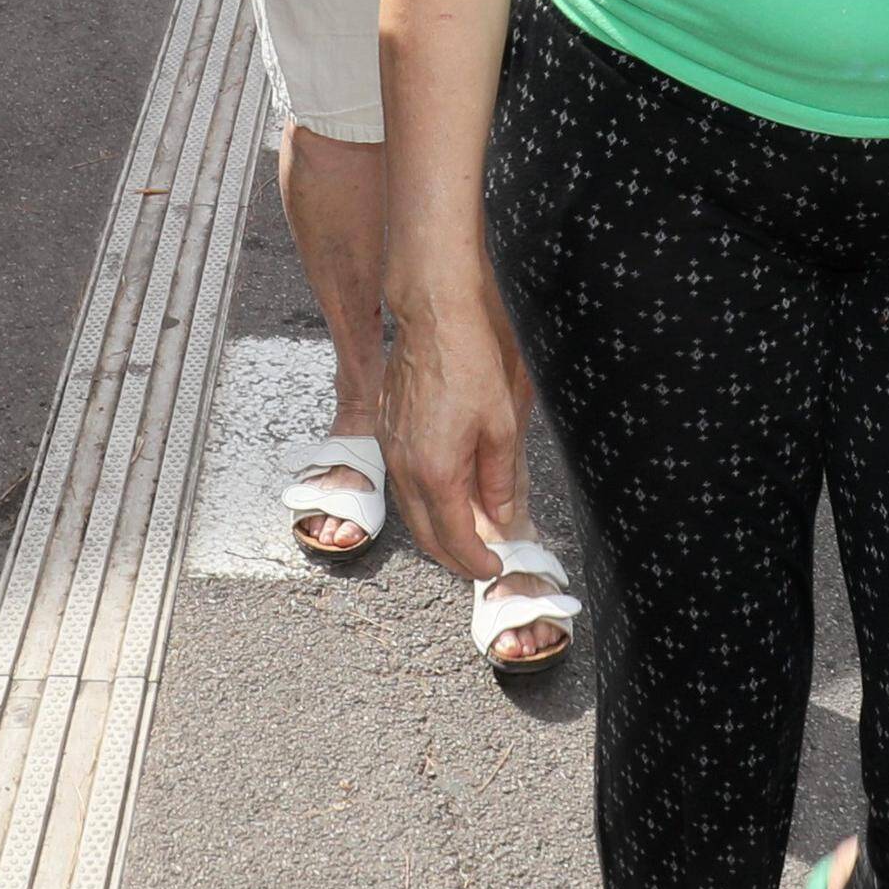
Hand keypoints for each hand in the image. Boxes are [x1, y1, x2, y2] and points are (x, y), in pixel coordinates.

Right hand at [380, 269, 531, 584]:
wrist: (433, 320)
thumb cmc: (468, 364)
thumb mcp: (501, 426)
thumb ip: (500, 479)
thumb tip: (502, 517)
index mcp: (435, 472)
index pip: (455, 537)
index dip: (476, 561)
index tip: (494, 568)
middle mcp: (406, 469)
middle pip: (426, 535)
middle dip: (454, 558)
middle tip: (479, 563)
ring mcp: (391, 451)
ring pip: (411, 513)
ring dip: (437, 533)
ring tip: (467, 536)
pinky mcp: (387, 434)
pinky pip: (403, 485)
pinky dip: (424, 505)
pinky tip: (445, 498)